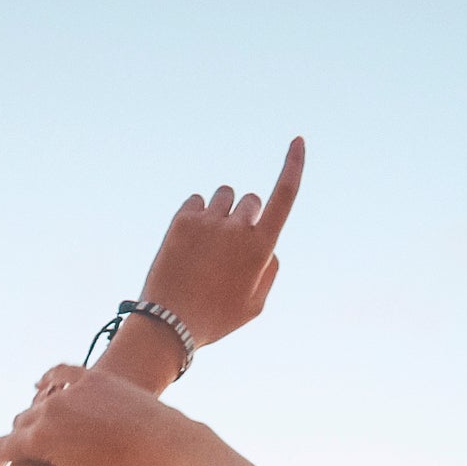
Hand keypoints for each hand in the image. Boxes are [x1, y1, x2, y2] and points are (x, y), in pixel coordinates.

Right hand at [0, 366, 199, 465]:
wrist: (166, 447)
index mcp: (40, 438)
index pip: (2, 447)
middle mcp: (50, 407)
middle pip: (20, 424)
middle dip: (22, 441)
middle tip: (34, 459)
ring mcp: (71, 388)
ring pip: (39, 401)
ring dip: (38, 416)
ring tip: (50, 435)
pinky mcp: (91, 376)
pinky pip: (58, 374)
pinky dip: (49, 383)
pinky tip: (46, 390)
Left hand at [136, 137, 304, 349]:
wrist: (168, 324)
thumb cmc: (215, 317)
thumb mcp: (253, 306)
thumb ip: (269, 271)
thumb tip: (269, 245)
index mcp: (260, 248)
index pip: (284, 195)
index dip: (293, 166)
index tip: (298, 142)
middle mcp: (238, 228)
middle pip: (251, 201)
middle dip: (246, 216)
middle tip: (228, 247)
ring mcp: (209, 221)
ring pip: (224, 196)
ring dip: (221, 211)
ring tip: (207, 245)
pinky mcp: (183, 219)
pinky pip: (197, 200)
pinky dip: (197, 215)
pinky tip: (189, 242)